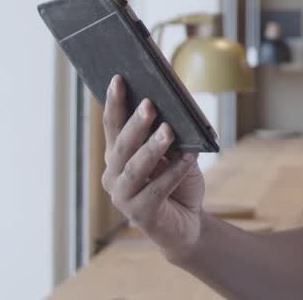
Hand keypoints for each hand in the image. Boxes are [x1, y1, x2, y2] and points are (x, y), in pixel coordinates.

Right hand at [102, 75, 204, 260]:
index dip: (115, 102)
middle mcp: (113, 175)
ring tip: (169, 130)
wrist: (187, 223)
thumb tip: (173, 107)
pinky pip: (158, 189)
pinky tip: (190, 157)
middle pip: (121, 146)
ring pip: (135, 168)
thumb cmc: (178, 182)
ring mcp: (123, 197)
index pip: (112, 125)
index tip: (119, 78)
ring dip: (153, 148)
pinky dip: (175, 171)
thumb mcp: (174, 153)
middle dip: (135, 124)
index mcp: (116, 156)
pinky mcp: (140, 215)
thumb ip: (168, 134)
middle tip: (150, 104)